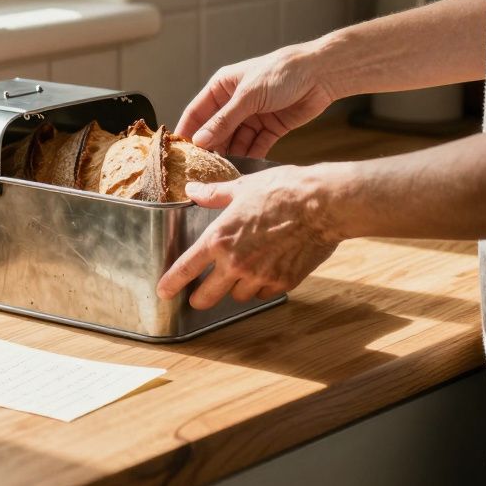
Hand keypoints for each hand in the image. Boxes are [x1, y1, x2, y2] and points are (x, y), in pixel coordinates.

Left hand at [156, 166, 340, 309]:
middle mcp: (236, 263)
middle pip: (206, 297)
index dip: (171, 283)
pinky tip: (266, 271)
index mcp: (219, 238)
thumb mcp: (242, 187)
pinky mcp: (283, 283)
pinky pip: (263, 293)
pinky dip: (261, 287)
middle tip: (198, 296)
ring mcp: (260, 276)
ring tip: (241, 272)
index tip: (163, 292)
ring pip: (237, 296)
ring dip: (235, 288)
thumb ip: (214, 194)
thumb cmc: (283, 190)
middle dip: (199, 298)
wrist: (322, 204)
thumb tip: (192, 190)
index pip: (185, 268)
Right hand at [176, 42, 335, 157]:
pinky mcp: (270, 128)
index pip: (197, 112)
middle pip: (216, 130)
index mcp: (223, 87)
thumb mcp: (248, 96)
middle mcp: (235, 102)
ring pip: (235, 141)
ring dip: (230, 155)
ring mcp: (252, 116)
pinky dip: (250, 156)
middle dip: (210, 148)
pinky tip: (244, 168)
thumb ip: (224, 121)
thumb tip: (200, 141)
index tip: (179, 152)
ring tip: (222, 172)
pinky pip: (255, 146)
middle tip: (201, 168)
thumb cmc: (282, 72)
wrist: (321, 74)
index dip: (188, 131)